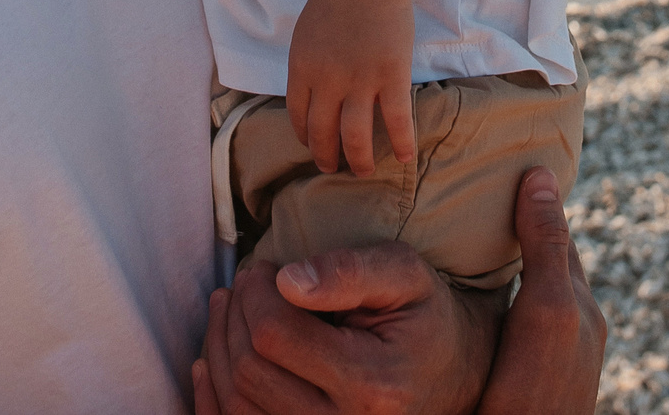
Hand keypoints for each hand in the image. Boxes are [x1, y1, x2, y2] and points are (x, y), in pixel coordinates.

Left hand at [190, 166, 605, 414]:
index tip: (263, 268)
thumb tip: (287, 280)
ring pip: (235, 405)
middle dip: (235, 316)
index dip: (255, 292)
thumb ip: (349, 270)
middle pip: (249, 371)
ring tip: (229, 310)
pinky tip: (211, 361)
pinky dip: (213, 396)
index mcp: (372, 383)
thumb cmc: (425, 316)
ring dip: (217, 349)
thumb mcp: (404, 274)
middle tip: (245, 284)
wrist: (457, 373)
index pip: (274, 336)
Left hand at [287, 0, 415, 177]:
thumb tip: (310, 95)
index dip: (305, 137)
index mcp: (302, 69)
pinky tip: (404, 158)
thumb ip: (308, 66)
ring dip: (358, 160)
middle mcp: (327, 81)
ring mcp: (360, 80)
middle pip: (323, 133)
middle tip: (332, 168)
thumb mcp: (305, 34)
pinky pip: (396, 119)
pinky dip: (401, 142)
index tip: (313, 145)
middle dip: (326, 157)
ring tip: (362, 171)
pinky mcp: (391, 75)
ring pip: (356, 136)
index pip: (298, 116)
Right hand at [480, 168, 604, 413]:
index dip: (530, 201)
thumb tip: (540, 175)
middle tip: (472, 195)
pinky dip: (488, 297)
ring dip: (497, 265)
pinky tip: (458, 297)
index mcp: (578, 303)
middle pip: (540, 260)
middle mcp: (569, 325)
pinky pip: (506, 317)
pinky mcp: (520, 371)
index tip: (501, 167)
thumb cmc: (539, 386)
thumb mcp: (548, 308)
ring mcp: (546, 351)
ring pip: (522, 289)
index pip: (555, 234)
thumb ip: (545, 246)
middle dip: (515, 229)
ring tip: (457, 238)